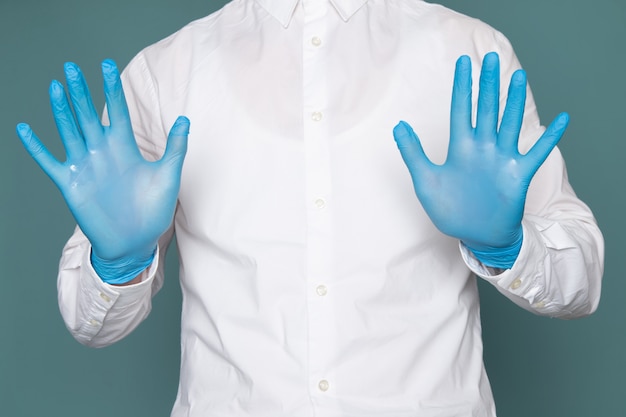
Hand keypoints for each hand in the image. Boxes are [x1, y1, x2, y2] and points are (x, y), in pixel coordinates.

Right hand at [16, 60, 188, 282]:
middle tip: (71, 66)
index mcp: (125, 148)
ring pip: (68, 131)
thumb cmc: (153, 210)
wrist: (136, 242)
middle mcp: (102, 152)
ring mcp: (85, 167)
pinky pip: (49, 162)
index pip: (116, 111)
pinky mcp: (71, 184)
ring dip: (61, 110)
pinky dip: (36, 147)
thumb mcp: (168, 176)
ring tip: (54, 87)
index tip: (107, 65)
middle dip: (81, 91)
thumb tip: (185, 118)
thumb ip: (175, 148)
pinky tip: (24, 129)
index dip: (111, 89)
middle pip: (88, 115)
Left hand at [393, 52, 568, 268]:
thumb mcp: (426, 181)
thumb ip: (413, 153)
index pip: (461, 110)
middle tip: (490, 58)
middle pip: (486, 110)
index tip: (463, 62)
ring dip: (514, 101)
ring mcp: (502, 159)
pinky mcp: (519, 174)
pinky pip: (537, 152)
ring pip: (509, 123)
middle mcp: (482, 149)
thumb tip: (397, 125)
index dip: (462, 87)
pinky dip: (550, 137)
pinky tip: (562, 118)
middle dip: (487, 85)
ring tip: (517, 76)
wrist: (476, 237)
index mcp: (460, 148)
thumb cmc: (451, 211)